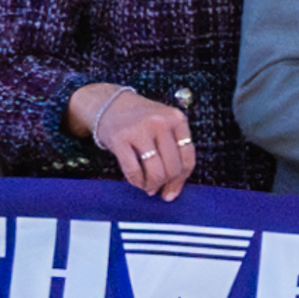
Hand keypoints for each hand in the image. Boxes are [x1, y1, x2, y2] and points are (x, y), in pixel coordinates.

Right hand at [71, 83, 199, 200]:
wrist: (111, 105)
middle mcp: (160, 122)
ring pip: (156, 172)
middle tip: (157, 187)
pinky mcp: (120, 139)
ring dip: (152, 186)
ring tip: (148, 186)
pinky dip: (137, 182)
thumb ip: (174, 155)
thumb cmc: (142, 121)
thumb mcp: (165, 128)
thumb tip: (172, 193)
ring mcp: (140, 130)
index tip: (173, 189)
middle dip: (166, 184)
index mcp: (177, 119)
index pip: (188, 158)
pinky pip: (134, 171)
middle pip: (173, 168)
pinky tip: (137, 181)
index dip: (181, 179)